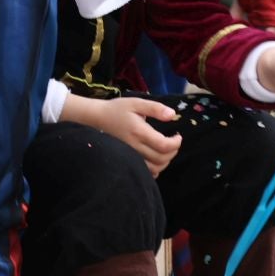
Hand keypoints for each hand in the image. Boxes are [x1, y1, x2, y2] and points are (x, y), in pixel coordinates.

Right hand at [67, 95, 181, 175]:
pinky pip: (146, 172)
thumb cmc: (118, 109)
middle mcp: (135, 147)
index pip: (164, 145)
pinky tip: (156, 158)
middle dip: (173, 151)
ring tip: (166, 149)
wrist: (97, 119)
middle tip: (174, 142)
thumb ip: (155, 108)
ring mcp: (131, 156)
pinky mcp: (128, 160)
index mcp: (139, 132)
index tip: (178, 136)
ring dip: (166, 161)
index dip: (176, 143)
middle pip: (162, 159)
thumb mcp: (137, 103)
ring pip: (155, 168)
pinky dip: (156, 168)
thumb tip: (173, 115)